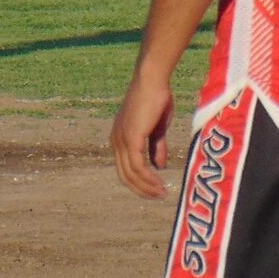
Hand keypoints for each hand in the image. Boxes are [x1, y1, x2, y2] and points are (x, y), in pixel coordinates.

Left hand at [110, 75, 174, 199]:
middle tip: (159, 196)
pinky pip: (138, 166)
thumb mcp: (157, 128)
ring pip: (131, 174)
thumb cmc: (156, 98)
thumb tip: (160, 166)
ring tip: (162, 193)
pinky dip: (148, 177)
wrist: (152, 80)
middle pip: (125, 176)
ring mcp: (122, 141)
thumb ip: (156, 147)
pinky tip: (159, 182)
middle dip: (142, 189)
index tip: (156, 190)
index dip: (140, 182)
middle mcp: (116, 142)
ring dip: (147, 186)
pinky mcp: (130, 139)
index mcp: (120, 139)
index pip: (125, 168)